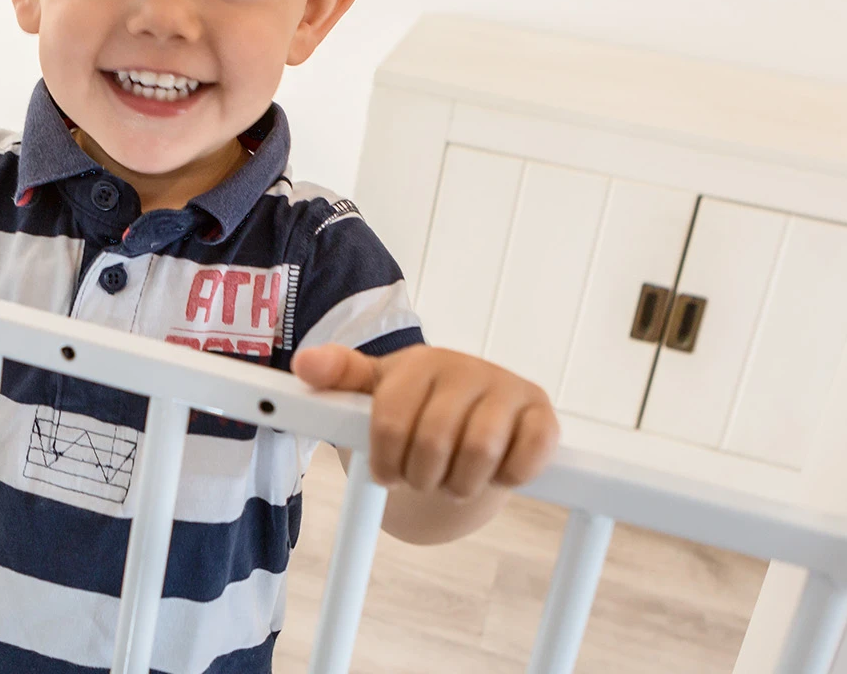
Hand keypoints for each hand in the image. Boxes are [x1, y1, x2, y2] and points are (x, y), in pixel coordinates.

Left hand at [292, 344, 558, 499]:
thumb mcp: (374, 391)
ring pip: (479, 452)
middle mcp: (466, 368)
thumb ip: (340, 377)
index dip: (385, 460)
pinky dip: (507, 477)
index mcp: (419, 362)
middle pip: (433, 443)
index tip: (386, 473)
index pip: (391, 422)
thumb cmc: (416, 406)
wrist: (472, 420)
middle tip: (422, 480)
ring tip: (453, 482)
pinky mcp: (543, 415)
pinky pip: (528, 457)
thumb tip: (304, 365)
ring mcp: (508, 389)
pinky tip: (494, 474)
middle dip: (422, 476)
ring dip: (460, 484)